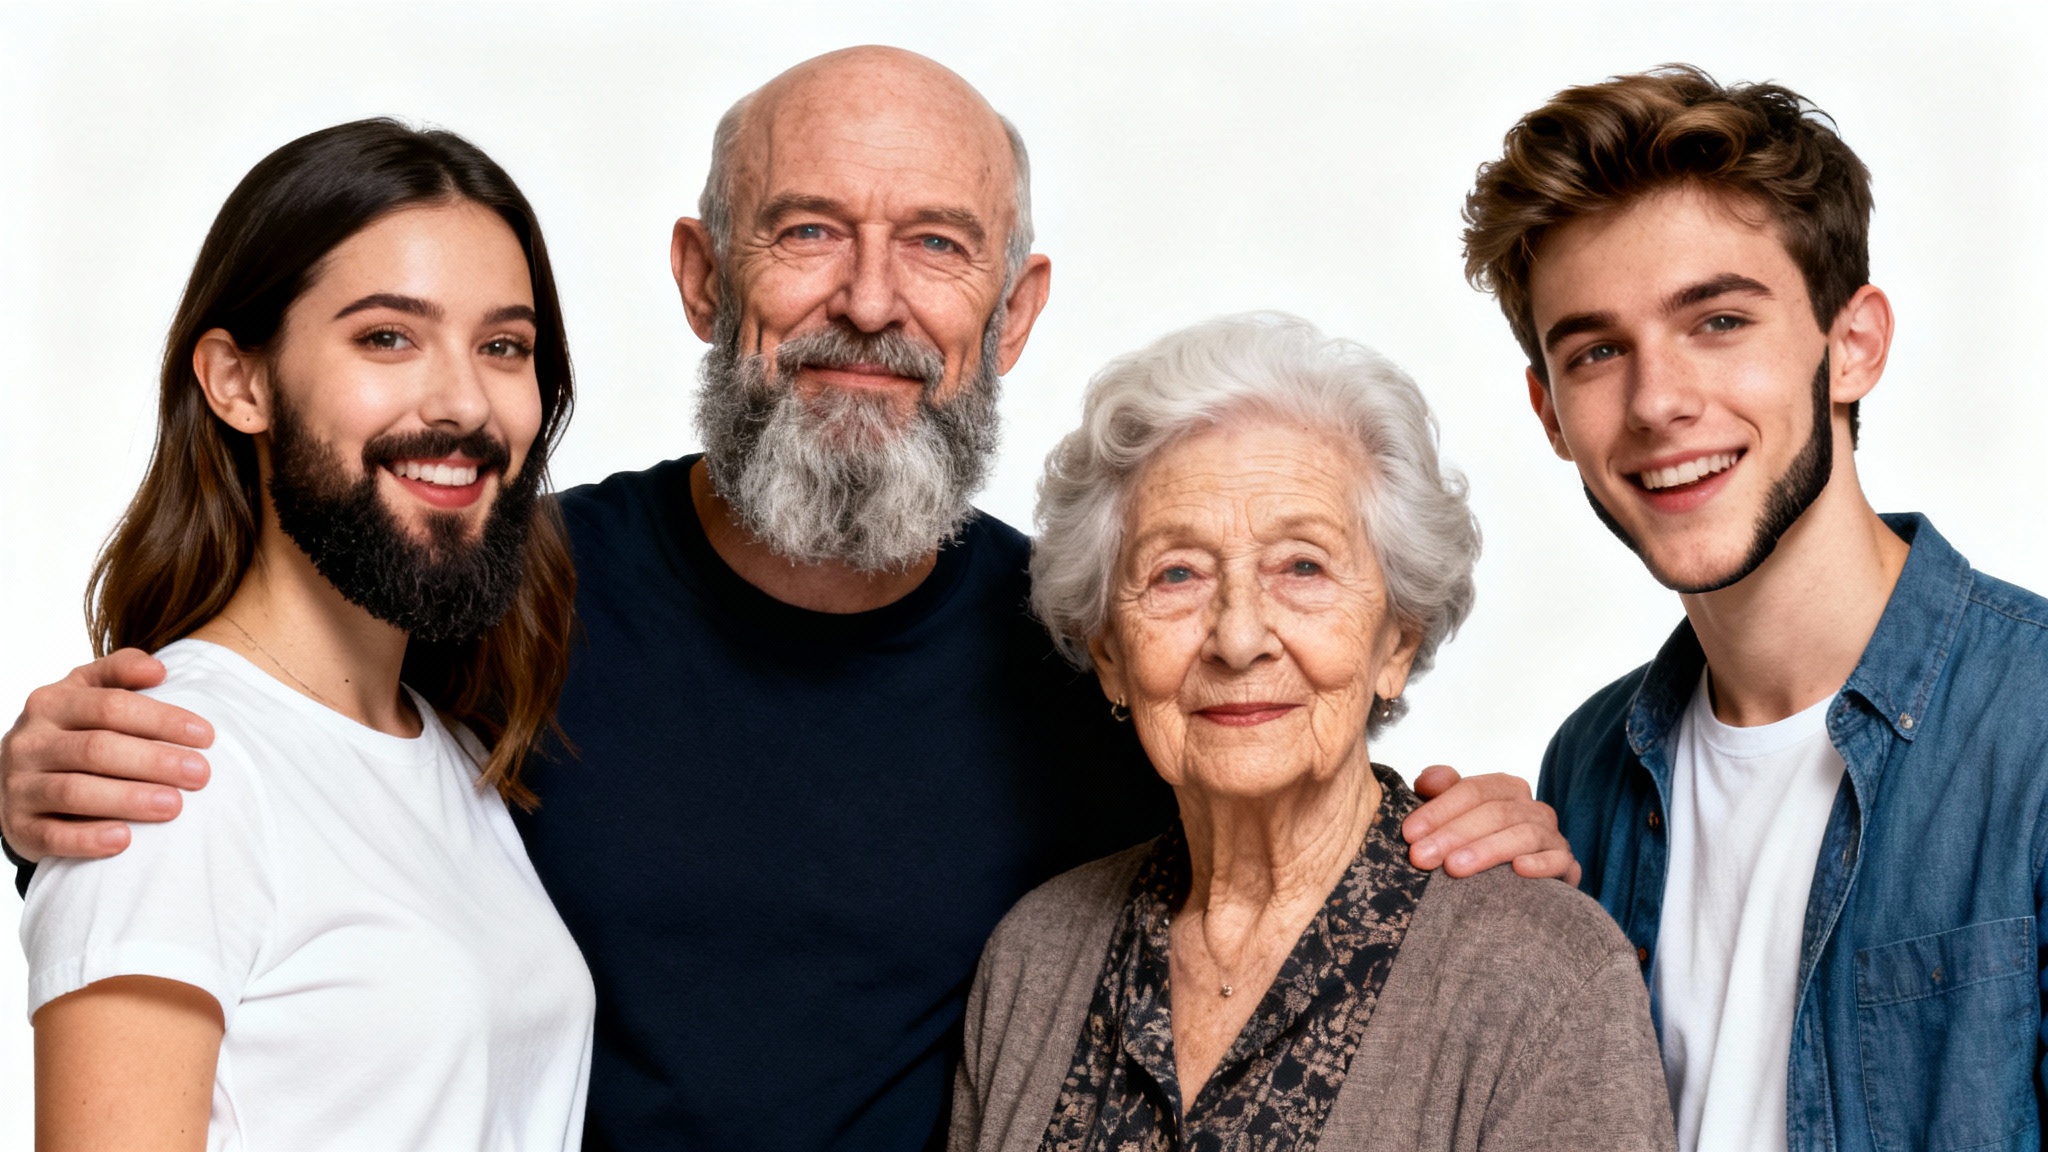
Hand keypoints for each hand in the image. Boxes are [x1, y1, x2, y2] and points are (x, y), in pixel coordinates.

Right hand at [0, 650, 212, 861]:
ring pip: (74, 792)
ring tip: (175, 805)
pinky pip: (51, 835)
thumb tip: (158, 669)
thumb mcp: (88, 693)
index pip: (111, 706)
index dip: (162, 720)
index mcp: (52, 703)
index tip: (206, 736)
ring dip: (128, 799)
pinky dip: (88, 839)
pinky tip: (124, 840)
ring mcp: (18, 785)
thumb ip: (120, 672)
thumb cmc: (72, 731)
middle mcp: (30, 742)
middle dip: (154, 761)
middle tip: (200, 774)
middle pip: (97, 748)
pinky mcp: (18, 826)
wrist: (19, 779)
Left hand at [1402, 764, 1580, 885]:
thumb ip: (1440, 793)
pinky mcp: (1567, 866)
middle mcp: (1532, 808)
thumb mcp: (1454, 817)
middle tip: (1421, 857)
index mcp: (1506, 789)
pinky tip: (1518, 870)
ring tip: (1454, 868)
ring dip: (1486, 850)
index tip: (1409, 834)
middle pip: (1494, 812)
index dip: (1438, 810)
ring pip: (1522, 834)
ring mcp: (1552, 836)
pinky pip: (1558, 860)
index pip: (1472, 790)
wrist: (1519, 889)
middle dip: (1452, 834)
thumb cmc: (1478, 847)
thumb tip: (1426, 779)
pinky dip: (1540, 864)